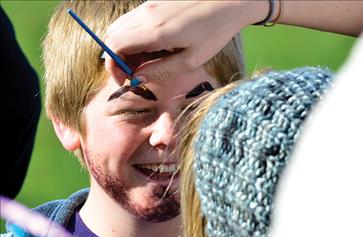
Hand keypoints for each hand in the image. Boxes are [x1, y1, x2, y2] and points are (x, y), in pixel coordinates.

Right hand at [104, 1, 266, 84]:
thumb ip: (160, 71)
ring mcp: (148, 6)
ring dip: (123, 48)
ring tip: (144, 63)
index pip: (114, 46)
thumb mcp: (190, 60)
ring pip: (120, 28)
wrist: (228, 1)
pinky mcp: (153, 3)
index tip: (124, 80)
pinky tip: (151, 48)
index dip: (113, 67)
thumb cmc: (214, 31)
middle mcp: (146, 15)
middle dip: (116, 59)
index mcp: (155, 31)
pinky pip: (132, 21)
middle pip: (112, 37)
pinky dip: (132, 37)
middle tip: (133, 75)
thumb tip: (136, 80)